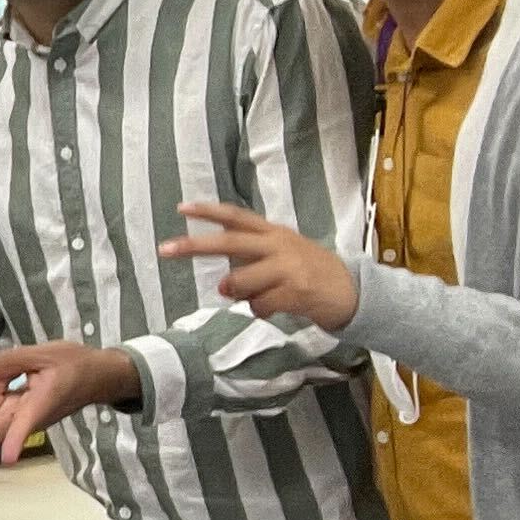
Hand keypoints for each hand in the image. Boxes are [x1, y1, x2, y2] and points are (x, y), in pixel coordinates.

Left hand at [0, 340, 139, 469]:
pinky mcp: (18, 412)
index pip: (24, 423)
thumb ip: (12, 359)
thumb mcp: (45, 353)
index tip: (9, 459)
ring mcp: (21, 416)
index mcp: (40, 402)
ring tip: (20, 369)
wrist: (98, 375)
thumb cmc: (75, 364)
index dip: (16, 439)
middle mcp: (27, 415)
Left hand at [162, 200, 358, 332]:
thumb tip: (223, 285)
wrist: (354, 293)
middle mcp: (279, 245)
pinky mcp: (296, 291)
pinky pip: (258, 306)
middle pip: (230, 242)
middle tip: (165, 249)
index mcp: (275, 233)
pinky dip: (260, 312)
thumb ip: (253, 264)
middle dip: (195, 246)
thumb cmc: (312, 274)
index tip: (181, 208)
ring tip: (258, 297)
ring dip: (239, 295)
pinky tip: (275, 309)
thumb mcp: (285, 256)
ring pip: (239, 282)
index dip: (209, 212)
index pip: (238, 217)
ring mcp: (288, 267)